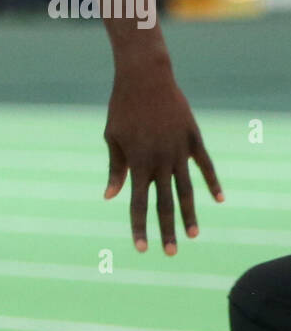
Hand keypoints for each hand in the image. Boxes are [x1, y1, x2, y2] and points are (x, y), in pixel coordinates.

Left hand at [103, 68, 222, 253]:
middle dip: (166, 230)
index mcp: (138, 162)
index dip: (139, 227)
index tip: (141, 248)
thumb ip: (116, 168)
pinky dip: (213, 182)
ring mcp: (179, 150)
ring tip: (192, 235)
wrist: (144, 77)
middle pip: (164, 203)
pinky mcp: (192, 138)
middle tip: (170, 254)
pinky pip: (205, 165)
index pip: (138, 203)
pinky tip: (219, 200)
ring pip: (186, 189)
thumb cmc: (122, 107)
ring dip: (189, 214)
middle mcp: (160, 160)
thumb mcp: (112, 136)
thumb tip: (110, 196)